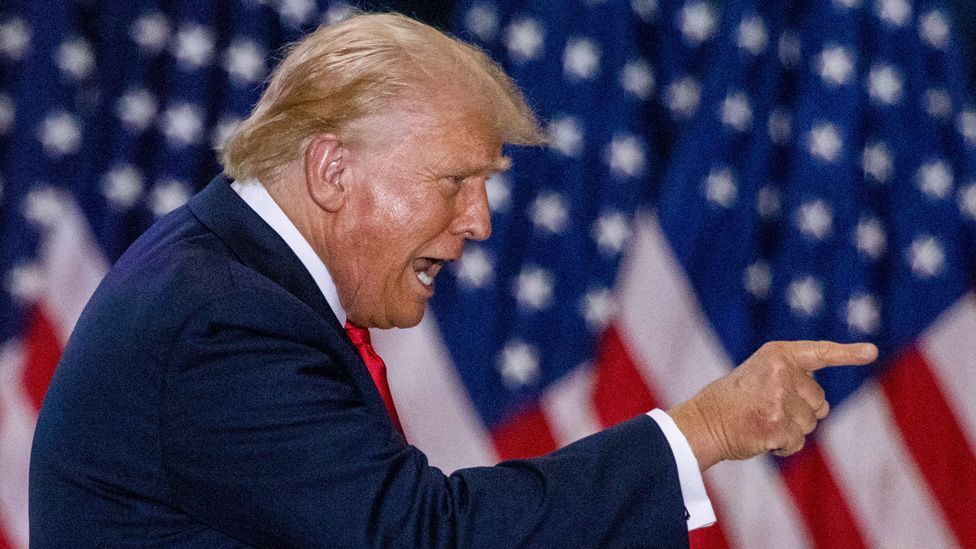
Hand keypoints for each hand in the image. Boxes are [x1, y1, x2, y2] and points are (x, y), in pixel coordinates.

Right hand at [668, 340, 877, 470]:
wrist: (702, 422)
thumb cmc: (730, 400)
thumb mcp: (759, 375)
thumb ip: (790, 380)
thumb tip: (823, 407)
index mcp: (777, 354)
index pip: (820, 352)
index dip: (848, 353)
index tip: (871, 351)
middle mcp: (783, 372)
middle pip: (819, 400)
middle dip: (801, 410)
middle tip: (767, 408)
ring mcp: (782, 399)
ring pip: (810, 423)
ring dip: (790, 429)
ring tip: (761, 421)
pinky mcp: (780, 426)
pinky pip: (797, 442)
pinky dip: (783, 446)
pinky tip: (762, 437)